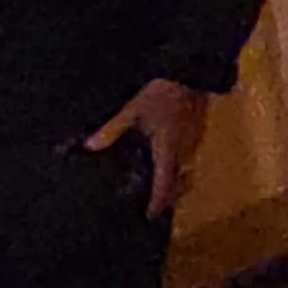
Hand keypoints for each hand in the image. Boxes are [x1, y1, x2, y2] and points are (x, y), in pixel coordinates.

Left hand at [85, 77, 208, 217]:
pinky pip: (187, 156)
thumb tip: (89, 147)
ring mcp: (194, 141)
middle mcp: (184, 150)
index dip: (157, 202)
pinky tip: (164, 159)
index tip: (149, 217)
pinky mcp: (198, 131)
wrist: (191, 70)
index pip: (164, 184)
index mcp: (168, 149)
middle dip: (166, 195)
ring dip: (172, 180)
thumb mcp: (132, 109)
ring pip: (184, 169)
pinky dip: (176, 164)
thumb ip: (112, 130)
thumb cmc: (162, 92)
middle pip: (178, 181)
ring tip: (157, 186)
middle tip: (152, 206)